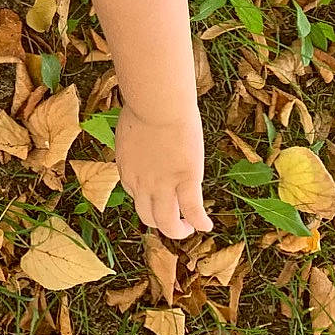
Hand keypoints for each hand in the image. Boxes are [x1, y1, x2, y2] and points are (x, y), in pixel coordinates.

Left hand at [115, 102, 213, 238]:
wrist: (157, 103)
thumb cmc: (144, 105)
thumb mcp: (130, 129)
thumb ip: (135, 143)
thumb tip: (140, 138)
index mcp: (127, 170)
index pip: (135, 196)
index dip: (148, 200)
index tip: (159, 196)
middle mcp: (142, 183)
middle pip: (148, 216)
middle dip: (160, 223)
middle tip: (174, 222)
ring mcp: (163, 184)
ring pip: (167, 222)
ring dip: (178, 230)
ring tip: (188, 229)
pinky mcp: (185, 180)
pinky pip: (192, 210)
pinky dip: (199, 222)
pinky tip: (206, 225)